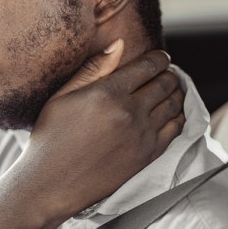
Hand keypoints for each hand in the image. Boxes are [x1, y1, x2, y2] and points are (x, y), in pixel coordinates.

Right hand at [22, 40, 184, 220]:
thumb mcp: (62, 96)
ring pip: (174, 105)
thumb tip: (119, 44)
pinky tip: (171, 114)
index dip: (159, 58)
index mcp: (107, 93)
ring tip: (170, 91)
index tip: (160, 57)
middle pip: (165, 83)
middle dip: (168, 74)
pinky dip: (178, 117)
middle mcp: (129, 112)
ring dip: (175, 93)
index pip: (148, 66)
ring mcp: (141, 136)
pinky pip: (175, 129)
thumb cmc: (49, 138)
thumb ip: (93, 69)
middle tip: (165, 73)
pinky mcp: (147, 156)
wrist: (50, 184)